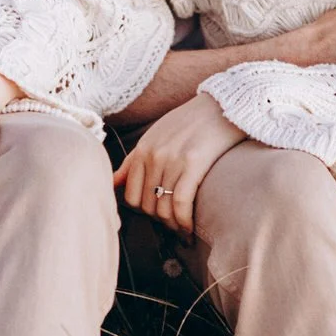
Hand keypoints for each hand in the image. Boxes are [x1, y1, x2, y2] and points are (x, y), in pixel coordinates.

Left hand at [114, 93, 247, 234]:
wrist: (222, 105)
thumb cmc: (191, 122)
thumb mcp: (156, 136)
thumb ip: (133, 161)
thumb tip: (112, 183)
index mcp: (142, 150)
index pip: (131, 196)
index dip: (145, 213)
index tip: (159, 218)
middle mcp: (153, 156)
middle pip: (147, 205)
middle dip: (160, 221)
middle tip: (174, 226)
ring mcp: (172, 160)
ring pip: (163, 207)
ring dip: (173, 225)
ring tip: (183, 230)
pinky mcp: (193, 164)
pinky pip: (181, 203)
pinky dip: (184, 221)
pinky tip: (190, 228)